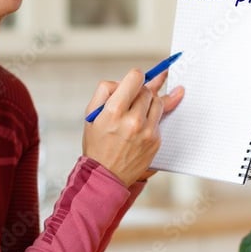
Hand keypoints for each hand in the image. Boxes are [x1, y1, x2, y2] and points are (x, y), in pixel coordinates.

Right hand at [82, 68, 183, 185]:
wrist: (106, 175)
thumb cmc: (97, 143)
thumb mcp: (91, 114)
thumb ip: (105, 91)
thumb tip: (123, 80)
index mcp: (114, 111)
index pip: (135, 78)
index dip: (135, 76)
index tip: (134, 80)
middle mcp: (133, 121)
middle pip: (148, 90)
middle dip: (140, 91)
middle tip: (132, 99)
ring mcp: (147, 131)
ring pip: (158, 102)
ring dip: (149, 102)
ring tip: (137, 110)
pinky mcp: (156, 140)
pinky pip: (159, 119)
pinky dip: (151, 118)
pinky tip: (141, 124)